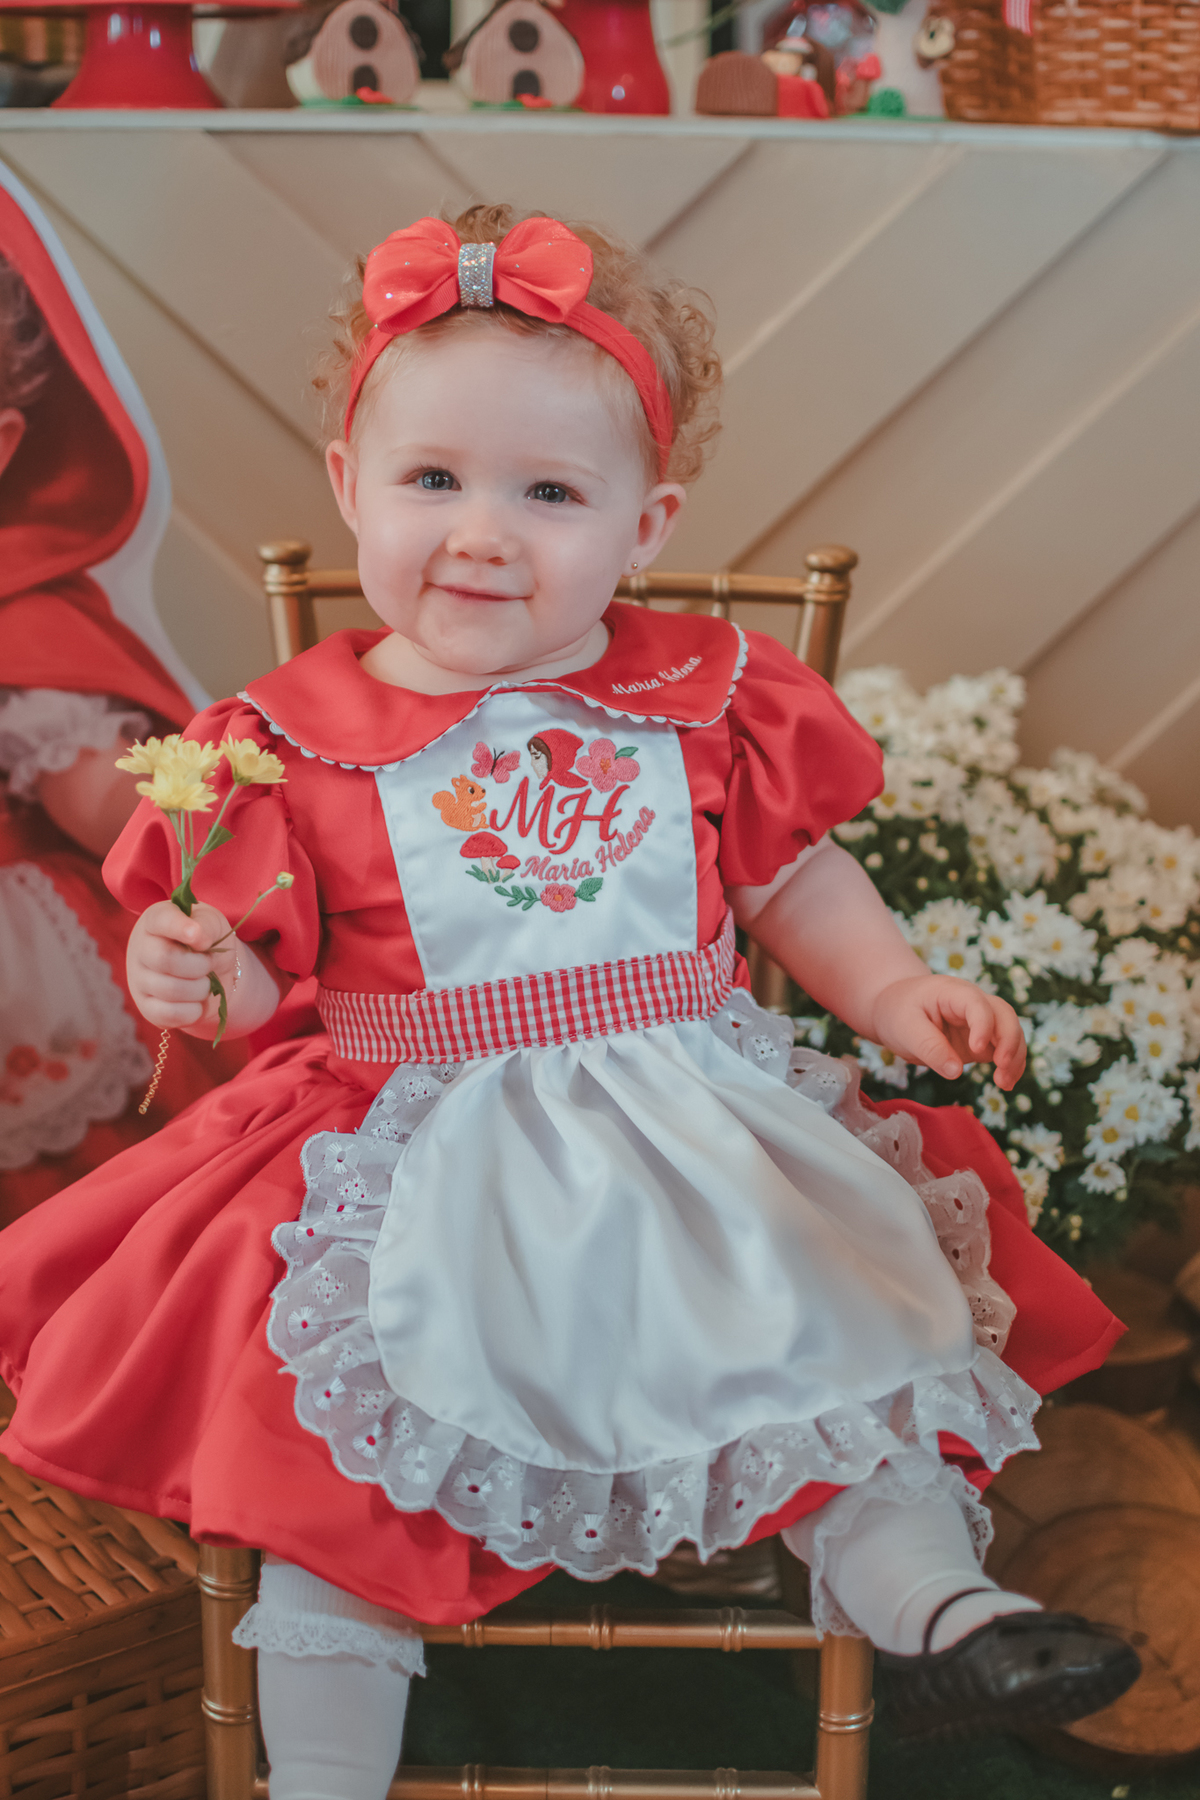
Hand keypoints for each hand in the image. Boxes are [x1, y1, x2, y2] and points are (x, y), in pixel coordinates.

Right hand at [127, 899, 236, 1032]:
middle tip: (209, 963)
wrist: (212, 971)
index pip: (161, 920)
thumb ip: (206, 925)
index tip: (199, 934)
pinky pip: (169, 1014)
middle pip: (166, 960)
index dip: (180, 927)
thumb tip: (198, 938)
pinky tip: (196, 1001)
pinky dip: (193, 1011)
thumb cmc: (207, 940)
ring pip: (170, 990)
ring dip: (200, 989)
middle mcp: (140, 949)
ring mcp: (139, 980)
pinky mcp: (147, 1008)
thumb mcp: (212, 924)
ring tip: (205, 982)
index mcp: (155, 920)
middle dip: (199, 965)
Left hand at [869, 975, 1026, 1090]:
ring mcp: (980, 1022)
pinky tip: (1006, 1083)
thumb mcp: (904, 1028)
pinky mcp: (981, 1041)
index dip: (983, 1025)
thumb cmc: (897, 1012)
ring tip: (1004, 1083)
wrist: (894, 1009)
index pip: (977, 1003)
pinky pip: (1004, 1050)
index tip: (976, 1049)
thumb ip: (929, 1048)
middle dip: (1009, 1040)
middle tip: (1002, 1066)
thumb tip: (956, 1071)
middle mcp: (973, 1004)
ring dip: (1014, 1057)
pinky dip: (1010, 1065)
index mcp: (952, 993)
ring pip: (1010, 1032)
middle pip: (1004, 1015)